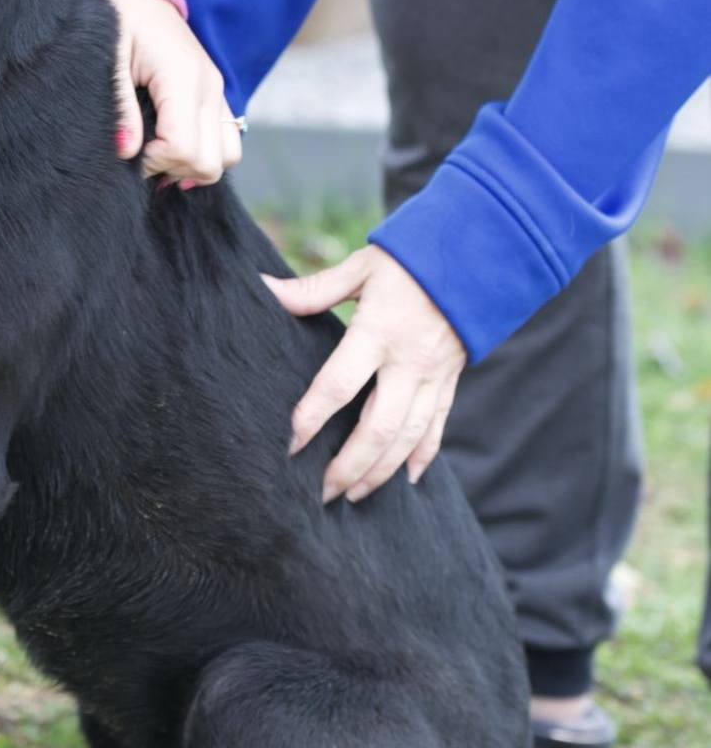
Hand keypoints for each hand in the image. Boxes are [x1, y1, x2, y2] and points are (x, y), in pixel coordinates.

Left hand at [102, 0, 242, 182]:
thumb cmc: (120, 22)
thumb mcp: (110, 60)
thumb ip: (120, 108)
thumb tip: (126, 152)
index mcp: (183, 78)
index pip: (183, 147)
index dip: (154, 162)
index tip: (130, 152)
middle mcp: (210, 88)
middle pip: (209, 162)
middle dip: (172, 169)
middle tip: (141, 156)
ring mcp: (218, 93)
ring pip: (226, 157)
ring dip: (192, 166)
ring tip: (159, 155)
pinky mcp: (217, 96)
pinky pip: (227, 142)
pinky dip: (203, 155)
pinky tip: (172, 150)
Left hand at [265, 246, 465, 501]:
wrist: (483, 252)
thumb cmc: (413, 256)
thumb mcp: (362, 266)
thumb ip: (314, 289)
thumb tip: (264, 288)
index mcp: (380, 331)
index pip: (339, 384)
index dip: (313, 417)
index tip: (291, 443)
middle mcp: (409, 361)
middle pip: (378, 428)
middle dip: (349, 465)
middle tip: (321, 491)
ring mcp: (435, 376)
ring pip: (408, 439)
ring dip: (380, 472)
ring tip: (352, 495)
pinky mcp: (452, 381)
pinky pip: (437, 427)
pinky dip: (423, 456)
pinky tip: (406, 479)